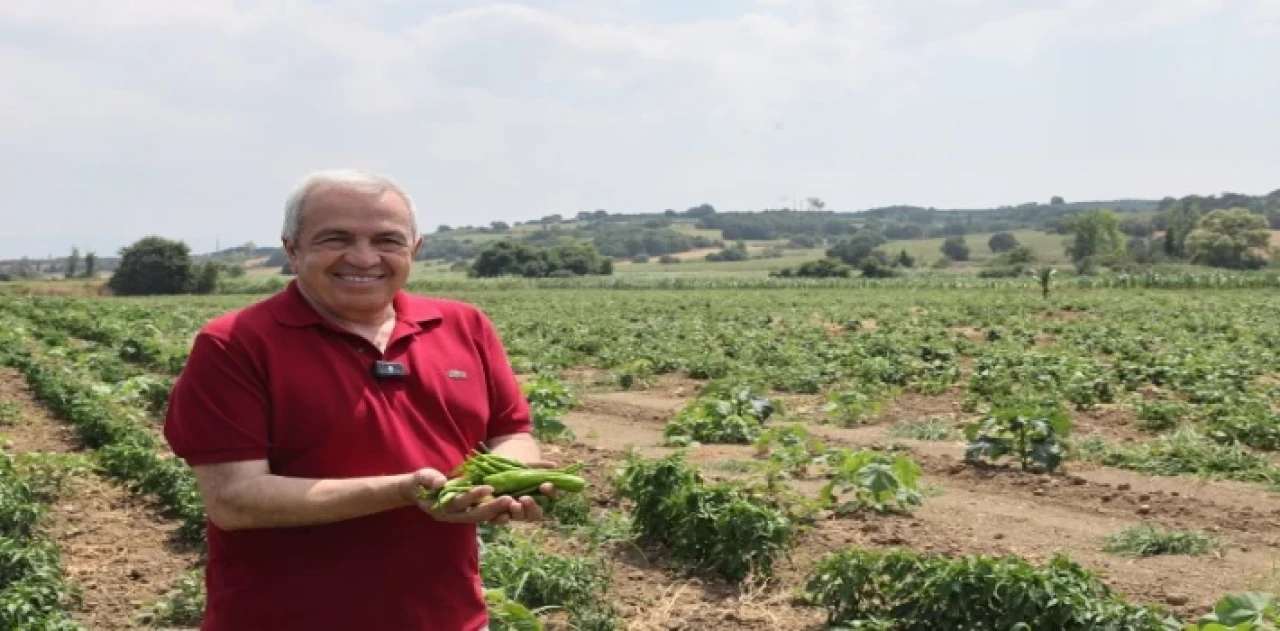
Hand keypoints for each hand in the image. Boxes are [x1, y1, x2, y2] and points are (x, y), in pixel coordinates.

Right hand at [400, 467, 517, 524]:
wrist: (419, 491)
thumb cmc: (420, 482)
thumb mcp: (422, 476)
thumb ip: (430, 479)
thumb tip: (440, 482)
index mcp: (440, 507)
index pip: (459, 502)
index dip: (473, 496)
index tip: (488, 488)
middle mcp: (451, 515)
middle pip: (474, 514)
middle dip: (491, 508)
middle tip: (508, 499)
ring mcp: (460, 517)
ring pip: (481, 518)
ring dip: (497, 513)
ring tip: (513, 505)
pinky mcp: (467, 515)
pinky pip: (483, 518)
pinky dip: (496, 515)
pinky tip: (510, 511)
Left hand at [498, 458, 560, 522]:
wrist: (495, 472)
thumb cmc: (514, 470)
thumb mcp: (524, 466)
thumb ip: (538, 467)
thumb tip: (553, 465)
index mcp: (539, 494)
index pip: (550, 495)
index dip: (549, 492)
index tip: (544, 485)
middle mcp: (529, 506)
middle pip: (537, 513)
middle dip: (531, 506)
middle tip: (525, 498)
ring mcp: (515, 512)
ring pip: (521, 517)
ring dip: (518, 512)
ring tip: (512, 503)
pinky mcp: (500, 514)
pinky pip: (502, 520)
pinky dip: (502, 519)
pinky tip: (502, 514)